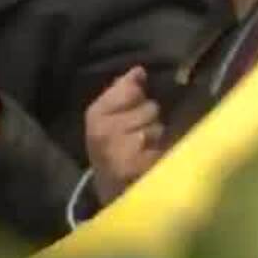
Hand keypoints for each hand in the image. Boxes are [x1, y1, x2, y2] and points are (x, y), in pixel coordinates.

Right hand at [85, 67, 162, 203]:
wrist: (109, 186)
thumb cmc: (111, 144)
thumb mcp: (107, 115)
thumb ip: (122, 90)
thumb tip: (139, 71)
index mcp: (95, 114)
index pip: (131, 89)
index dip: (138, 95)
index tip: (132, 106)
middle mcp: (105, 132)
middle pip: (150, 108)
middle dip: (149, 118)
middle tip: (139, 132)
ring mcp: (121, 152)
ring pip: (158, 128)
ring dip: (157, 137)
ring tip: (145, 147)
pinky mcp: (138, 169)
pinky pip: (162, 149)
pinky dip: (160, 153)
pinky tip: (150, 159)